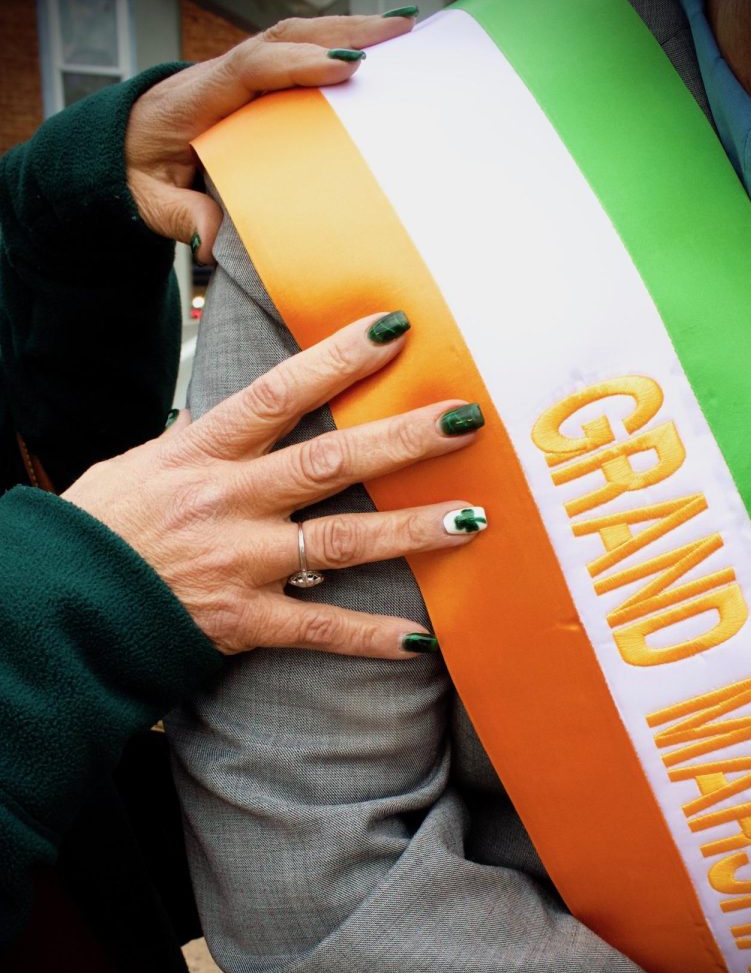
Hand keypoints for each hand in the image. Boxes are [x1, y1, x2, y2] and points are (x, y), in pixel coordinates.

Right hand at [62, 313, 484, 657]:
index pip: (279, 394)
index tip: (394, 332)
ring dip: (410, 531)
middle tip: (464, 420)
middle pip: (328, 461)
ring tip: (471, 519)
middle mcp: (227, 502)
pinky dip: (372, 635)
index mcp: (199, 453)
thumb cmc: (101, 532)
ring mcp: (239, 562)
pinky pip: (320, 627)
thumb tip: (257, 413)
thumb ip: (206, 440)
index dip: (338, 360)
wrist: (58, 609)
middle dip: (401, 439)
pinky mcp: (244, 621)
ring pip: (340, 542)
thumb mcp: (142, 464)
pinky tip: (424, 639)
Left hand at [126, 13, 415, 261]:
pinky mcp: (254, 84)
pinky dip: (336, 45)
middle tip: (397, 34)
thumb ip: (183, 218)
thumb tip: (212, 241)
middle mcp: (220, 76)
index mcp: (196, 99)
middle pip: (284, 39)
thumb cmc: (136, 173)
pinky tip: (375, 50)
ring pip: (296, 39)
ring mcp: (239, 75)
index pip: (251, 68)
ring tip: (403, 31)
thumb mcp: (152, 203)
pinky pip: (297, 55)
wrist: (117, 150)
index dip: (298, 64)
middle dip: (343, 32)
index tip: (343, 66)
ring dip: (349, 31)